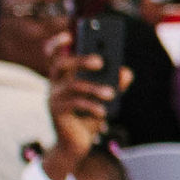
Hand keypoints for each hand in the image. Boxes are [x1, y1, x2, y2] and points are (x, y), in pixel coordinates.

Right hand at [38, 45, 120, 179]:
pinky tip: (104, 112)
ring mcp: (54, 98)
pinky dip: (92, 106)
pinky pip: (75, 104)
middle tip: (101, 61)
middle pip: (62, 64)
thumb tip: (125, 71)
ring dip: (95, 88)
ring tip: (112, 94)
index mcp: (64, 76)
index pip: (55, 55)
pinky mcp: (57, 113)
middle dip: (81, 60)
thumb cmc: (89, 117)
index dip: (58, 43)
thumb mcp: (105, 99)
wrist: (76, 145)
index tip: (70, 34)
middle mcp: (55, 84)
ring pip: (73, 85)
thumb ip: (115, 84)